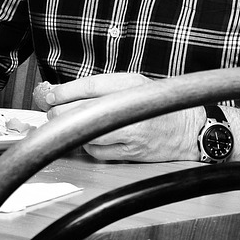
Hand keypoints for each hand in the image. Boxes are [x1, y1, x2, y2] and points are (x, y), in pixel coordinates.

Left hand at [41, 73, 200, 162]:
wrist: (188, 131)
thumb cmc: (159, 105)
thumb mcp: (134, 84)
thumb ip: (104, 86)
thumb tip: (66, 92)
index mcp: (132, 86)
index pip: (90, 87)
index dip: (65, 92)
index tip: (50, 95)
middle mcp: (132, 109)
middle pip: (84, 112)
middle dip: (61, 112)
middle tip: (53, 111)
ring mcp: (131, 134)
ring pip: (88, 134)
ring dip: (72, 131)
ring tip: (67, 125)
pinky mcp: (130, 154)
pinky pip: (97, 151)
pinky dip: (88, 145)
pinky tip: (89, 138)